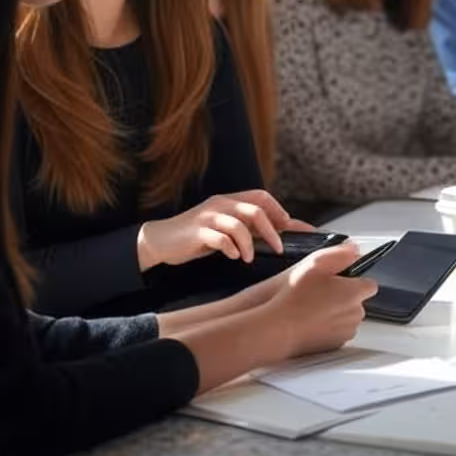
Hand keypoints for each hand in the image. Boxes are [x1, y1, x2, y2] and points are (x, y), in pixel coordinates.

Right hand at [137, 190, 302, 270]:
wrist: (161, 240)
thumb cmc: (198, 236)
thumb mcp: (225, 228)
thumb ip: (249, 228)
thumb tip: (283, 233)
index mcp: (229, 201)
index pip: (261, 197)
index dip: (279, 211)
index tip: (294, 228)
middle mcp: (220, 205)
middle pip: (254, 210)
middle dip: (272, 230)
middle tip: (279, 249)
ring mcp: (207, 218)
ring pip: (238, 224)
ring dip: (249, 244)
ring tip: (249, 258)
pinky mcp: (196, 233)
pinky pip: (219, 239)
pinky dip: (230, 249)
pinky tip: (232, 256)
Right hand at [264, 242, 377, 357]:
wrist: (279, 328)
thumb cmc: (296, 296)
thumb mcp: (316, 263)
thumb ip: (340, 253)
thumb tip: (354, 249)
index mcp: (355, 292)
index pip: (369, 283)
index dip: (354, 279)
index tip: (338, 278)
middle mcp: (356, 313)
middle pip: (358, 300)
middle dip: (344, 295)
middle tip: (320, 290)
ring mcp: (346, 331)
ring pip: (348, 316)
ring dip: (336, 311)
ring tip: (313, 305)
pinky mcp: (335, 344)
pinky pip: (338, 331)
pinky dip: (329, 326)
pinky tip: (311, 319)